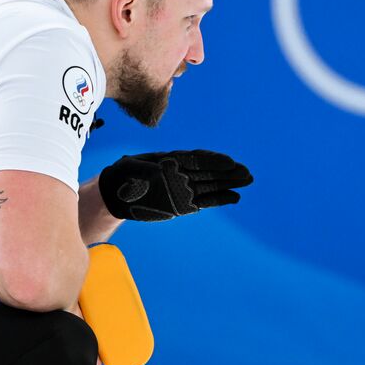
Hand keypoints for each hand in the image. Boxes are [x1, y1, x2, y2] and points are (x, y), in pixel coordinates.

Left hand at [97, 150, 251, 221]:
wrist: (117, 194)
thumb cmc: (122, 176)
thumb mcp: (129, 169)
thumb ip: (144, 169)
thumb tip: (158, 172)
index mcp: (171, 161)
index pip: (197, 160)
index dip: (214, 161)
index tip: (229, 162)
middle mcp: (181, 174)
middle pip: (209, 172)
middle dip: (228, 172)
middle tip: (247, 173)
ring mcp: (184, 189)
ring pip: (211, 185)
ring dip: (229, 184)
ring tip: (248, 181)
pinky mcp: (183, 204)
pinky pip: (205, 201)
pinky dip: (220, 199)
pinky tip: (235, 198)